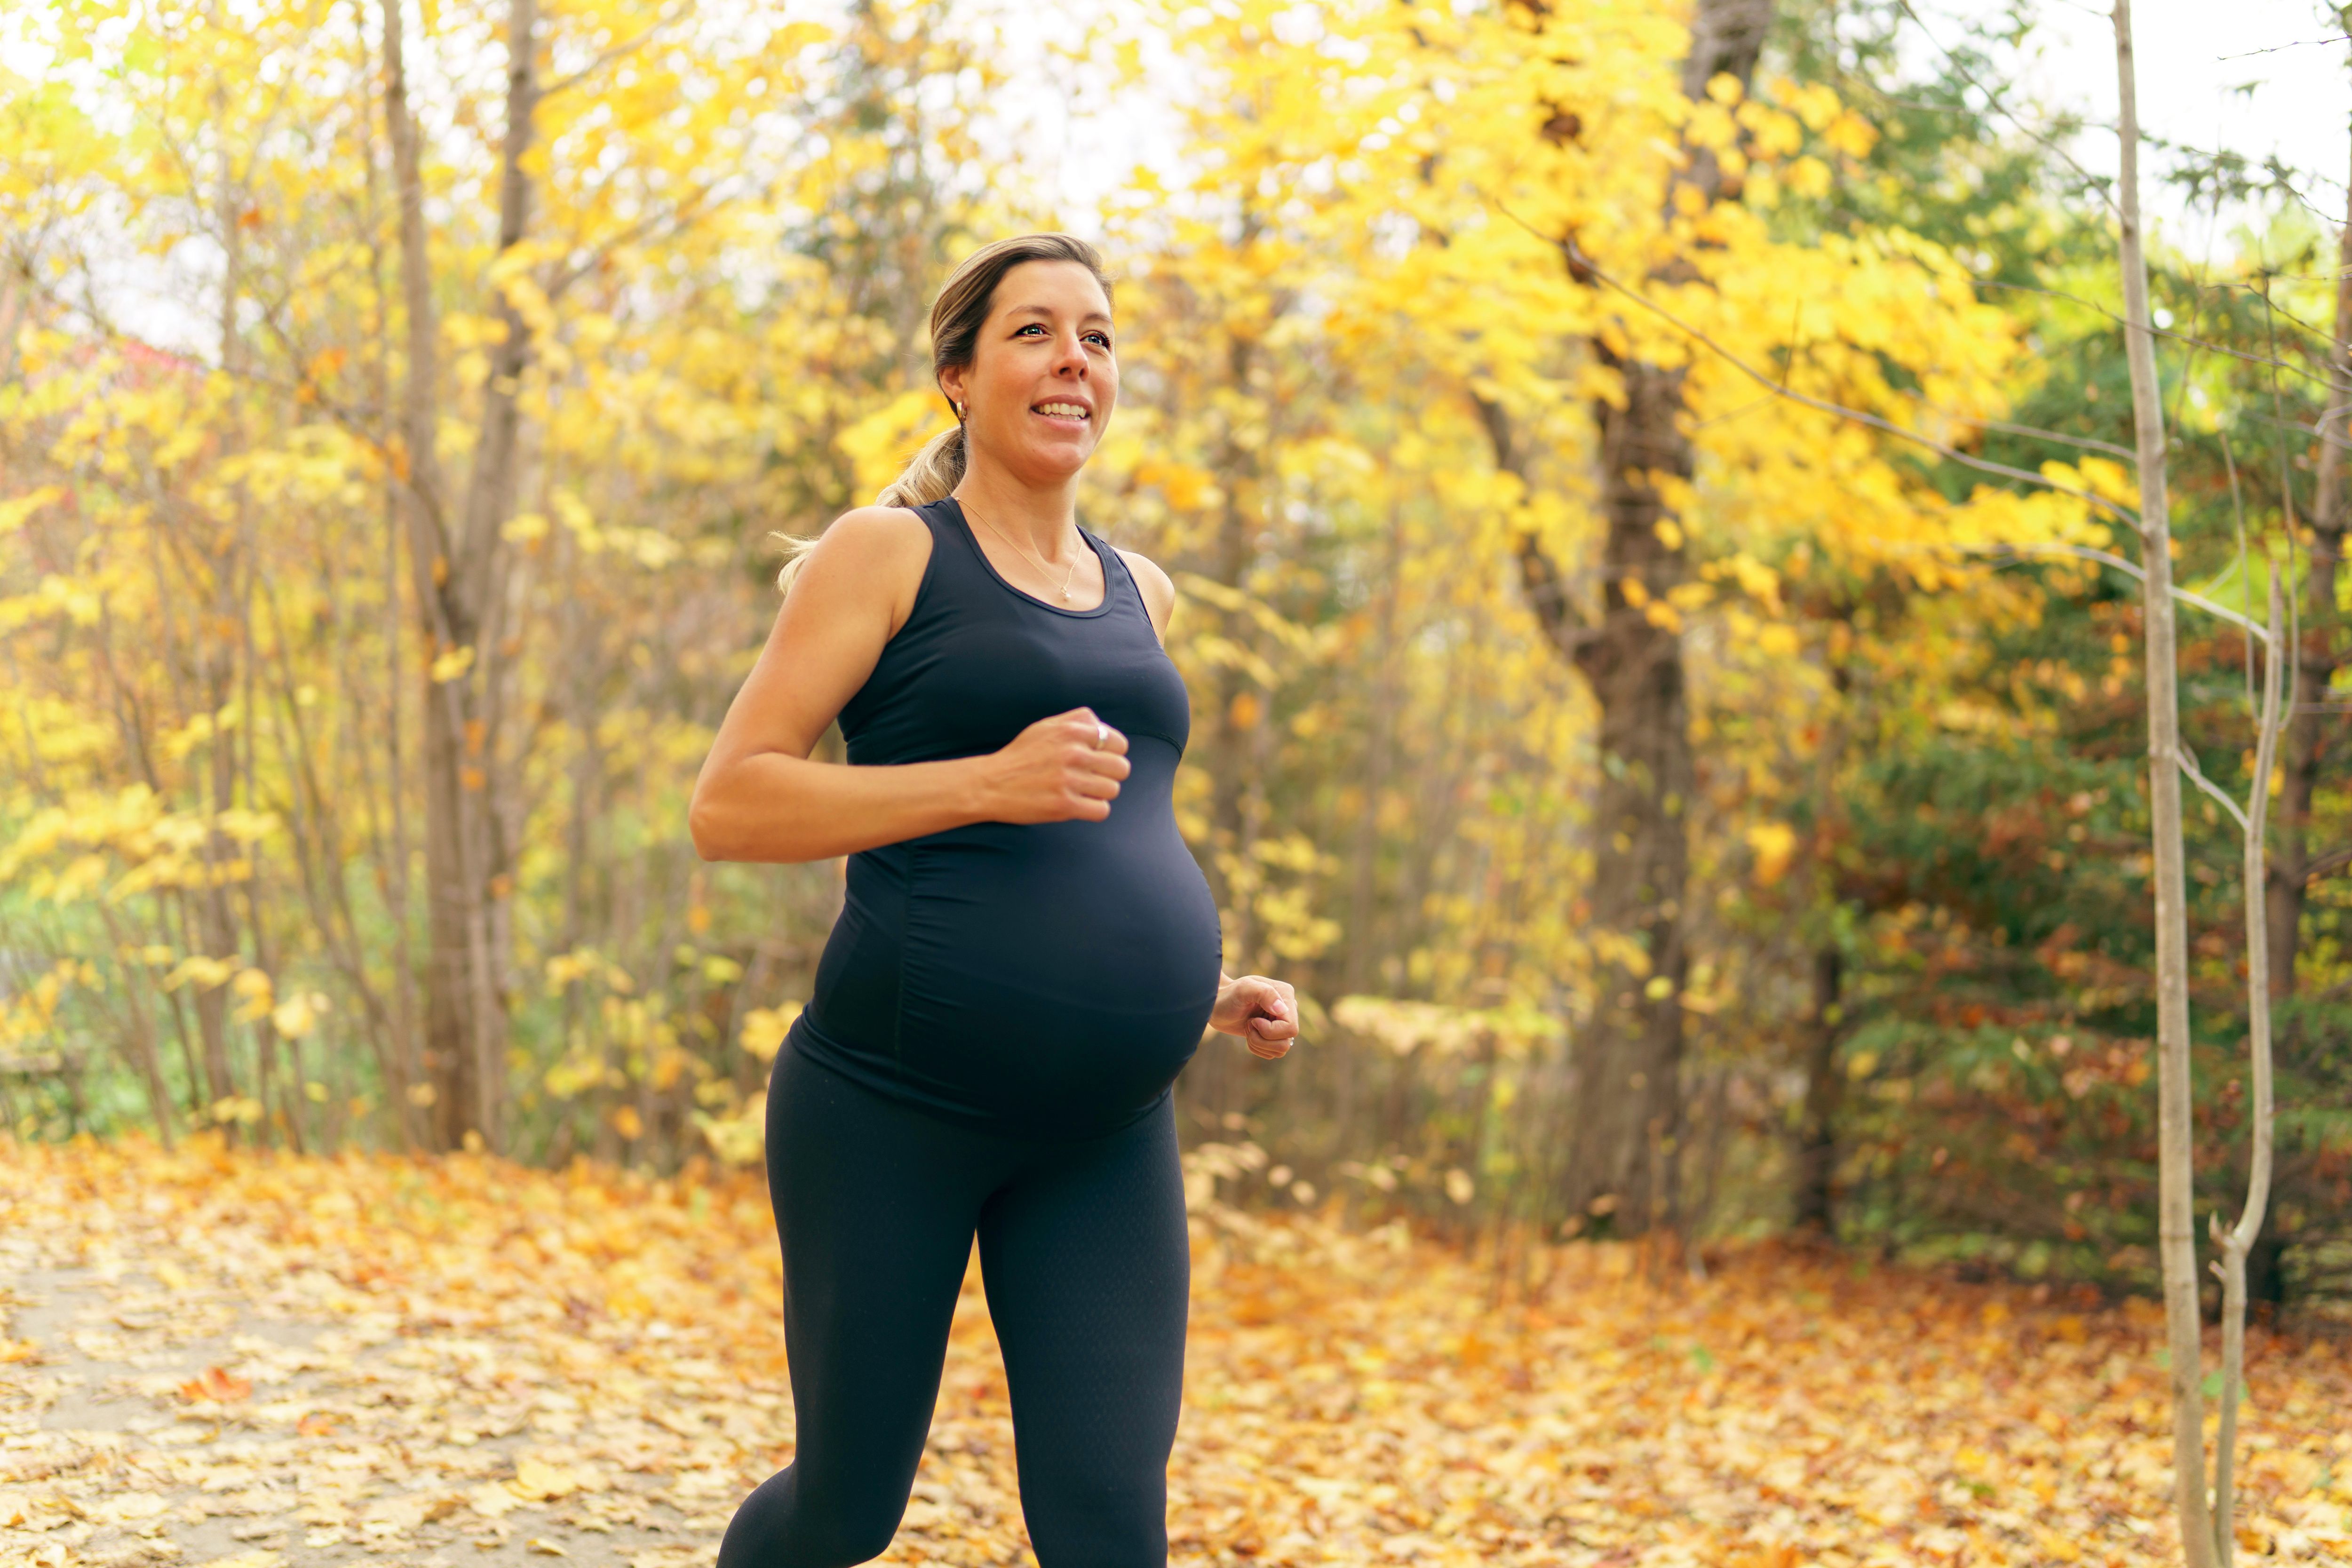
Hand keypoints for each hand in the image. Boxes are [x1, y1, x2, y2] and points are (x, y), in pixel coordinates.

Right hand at [981, 706, 1129, 823]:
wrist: (990, 784)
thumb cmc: (1020, 756)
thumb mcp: (1046, 726)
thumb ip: (1077, 721)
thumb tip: (1103, 729)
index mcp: (1071, 731)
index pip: (1119, 743)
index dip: (1112, 754)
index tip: (1098, 761)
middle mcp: (1073, 753)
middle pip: (1121, 768)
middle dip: (1109, 775)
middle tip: (1092, 779)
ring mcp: (1069, 780)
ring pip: (1113, 790)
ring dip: (1100, 794)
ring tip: (1082, 792)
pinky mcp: (1064, 806)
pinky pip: (1102, 810)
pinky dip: (1093, 810)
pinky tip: (1079, 805)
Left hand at [1211, 973, 1298, 1059]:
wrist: (1217, 1005)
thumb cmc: (1228, 995)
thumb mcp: (1244, 989)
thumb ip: (1265, 994)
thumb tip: (1282, 1010)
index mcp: (1286, 995)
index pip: (1291, 1028)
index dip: (1271, 1031)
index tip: (1253, 1021)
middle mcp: (1287, 1010)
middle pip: (1287, 1042)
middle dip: (1262, 1039)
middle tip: (1249, 1024)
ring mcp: (1281, 1024)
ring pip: (1281, 1050)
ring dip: (1259, 1043)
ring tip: (1248, 1028)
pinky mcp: (1273, 1036)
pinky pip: (1273, 1053)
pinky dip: (1257, 1048)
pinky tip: (1248, 1034)